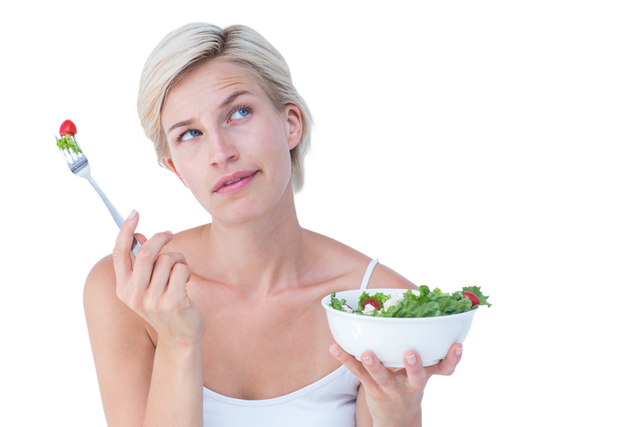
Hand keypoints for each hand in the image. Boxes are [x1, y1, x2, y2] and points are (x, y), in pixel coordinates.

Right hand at [111, 207, 204, 345]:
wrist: (180, 337)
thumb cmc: (165, 304)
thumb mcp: (147, 286)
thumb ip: (142, 263)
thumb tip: (140, 233)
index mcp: (123, 288)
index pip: (119, 252)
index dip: (125, 228)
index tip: (135, 212)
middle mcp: (134, 295)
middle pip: (146, 253)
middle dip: (161, 237)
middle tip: (169, 233)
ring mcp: (153, 301)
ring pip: (167, 260)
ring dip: (178, 258)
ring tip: (180, 271)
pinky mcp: (173, 303)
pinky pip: (181, 269)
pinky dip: (186, 270)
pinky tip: (186, 282)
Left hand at [329, 343, 465, 425]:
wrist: (397, 420)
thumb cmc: (411, 385)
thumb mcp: (426, 373)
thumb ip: (432, 352)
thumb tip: (433, 317)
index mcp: (427, 375)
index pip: (445, 367)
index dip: (454, 358)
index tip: (459, 346)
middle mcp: (411, 383)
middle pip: (416, 376)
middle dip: (414, 365)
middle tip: (411, 353)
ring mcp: (392, 388)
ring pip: (383, 377)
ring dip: (375, 365)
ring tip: (367, 354)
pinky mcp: (373, 389)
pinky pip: (359, 374)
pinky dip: (346, 359)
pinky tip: (335, 347)